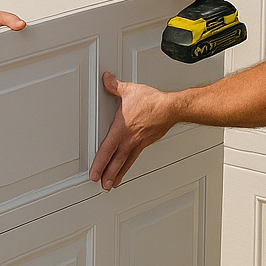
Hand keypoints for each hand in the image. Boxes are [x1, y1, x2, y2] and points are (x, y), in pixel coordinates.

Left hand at [89, 72, 178, 189]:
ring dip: (118, 174)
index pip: (107, 150)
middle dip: (108, 174)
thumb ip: (115, 86)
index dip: (99, 163)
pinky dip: (128, 165)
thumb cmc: (153, 102)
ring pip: (126, 162)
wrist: (172, 108)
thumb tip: (106, 79)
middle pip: (116, 161)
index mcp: (122, 129)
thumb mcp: (129, 91)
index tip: (94, 174)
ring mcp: (139, 143)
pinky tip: (126, 168)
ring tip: (112, 184)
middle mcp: (130, 139)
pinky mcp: (146, 143)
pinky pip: (135, 157)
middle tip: (102, 186)